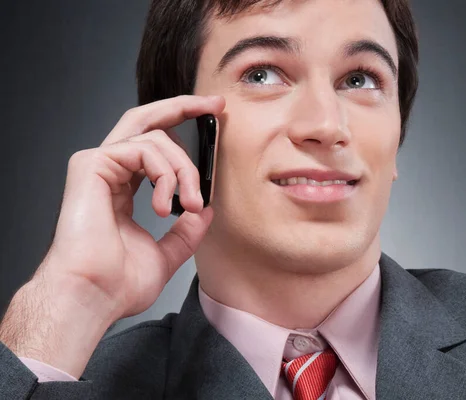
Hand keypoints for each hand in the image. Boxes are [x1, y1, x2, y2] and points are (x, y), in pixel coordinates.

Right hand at [38, 94, 224, 320]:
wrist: (93, 296)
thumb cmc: (118, 284)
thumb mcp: (166, 254)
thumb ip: (185, 232)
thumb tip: (205, 211)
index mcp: (123, 187)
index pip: (153, 144)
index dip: (181, 125)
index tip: (213, 118)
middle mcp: (110, 170)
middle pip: (147, 119)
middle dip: (184, 106)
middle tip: (216, 105)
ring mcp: (99, 165)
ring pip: (155, 137)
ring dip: (185, 170)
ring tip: (189, 204)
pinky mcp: (91, 164)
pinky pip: (143, 148)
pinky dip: (166, 173)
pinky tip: (166, 204)